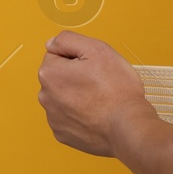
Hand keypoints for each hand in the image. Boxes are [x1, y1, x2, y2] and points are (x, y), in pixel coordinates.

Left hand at [38, 29, 155, 156]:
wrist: (127, 126)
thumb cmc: (115, 88)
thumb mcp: (97, 49)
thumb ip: (68, 40)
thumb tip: (52, 43)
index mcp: (50, 73)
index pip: (57, 54)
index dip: (77, 56)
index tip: (93, 65)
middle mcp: (45, 97)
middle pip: (59, 77)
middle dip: (75, 76)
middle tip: (99, 81)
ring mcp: (53, 118)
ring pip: (63, 97)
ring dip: (77, 95)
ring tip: (99, 99)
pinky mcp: (63, 134)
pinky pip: (68, 117)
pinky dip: (80, 114)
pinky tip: (96, 114)